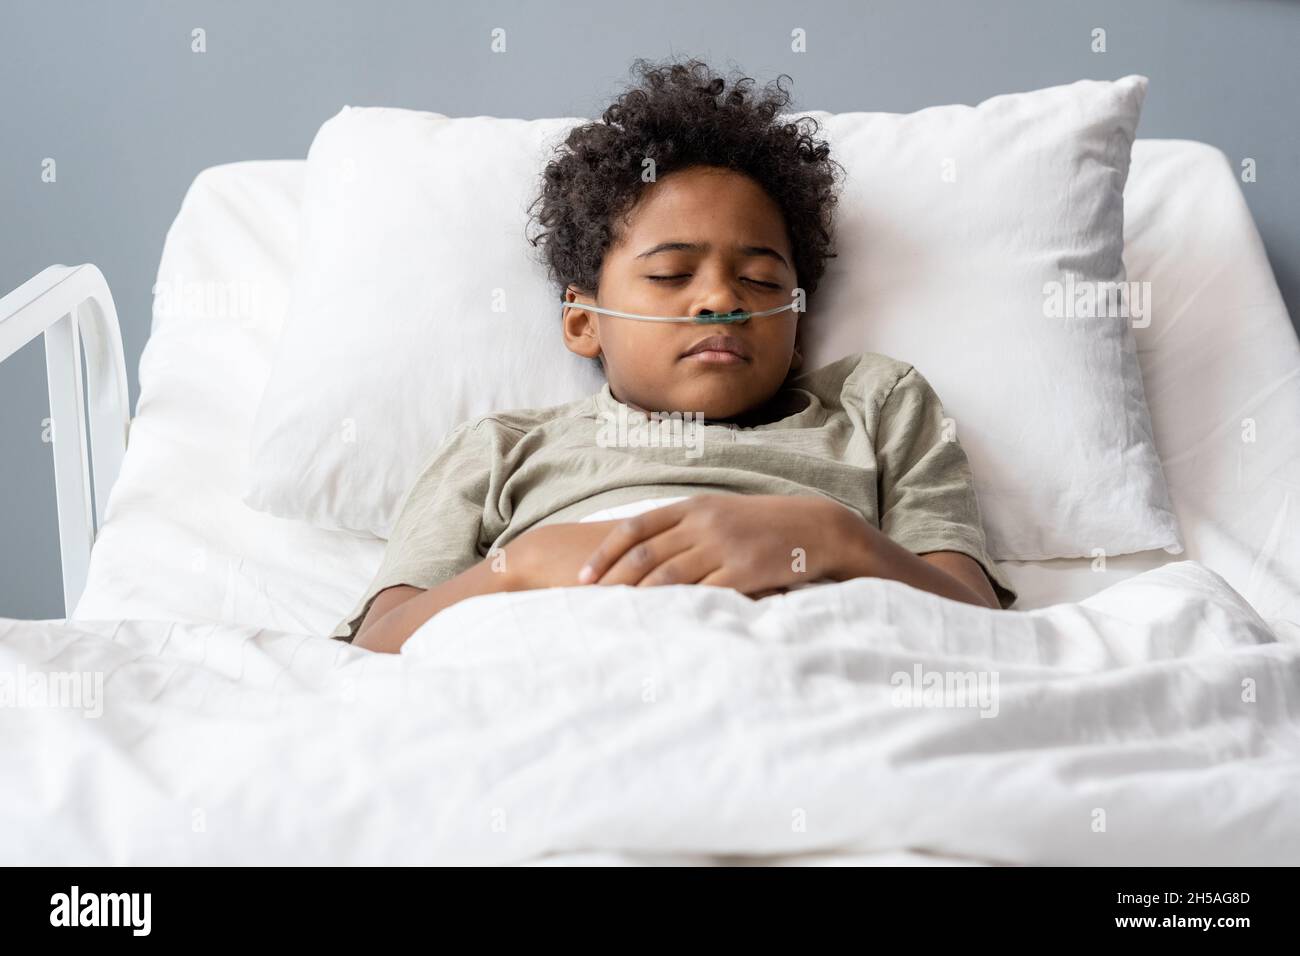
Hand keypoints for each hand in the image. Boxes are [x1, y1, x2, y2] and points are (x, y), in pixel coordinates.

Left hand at [575, 494, 860, 596]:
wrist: (814, 527)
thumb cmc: (762, 525)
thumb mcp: (720, 513)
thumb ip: (683, 527)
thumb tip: (642, 550)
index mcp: (693, 506)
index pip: (635, 529)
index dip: (604, 554)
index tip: (583, 578)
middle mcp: (703, 523)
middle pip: (645, 555)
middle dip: (612, 581)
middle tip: (590, 605)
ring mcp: (723, 546)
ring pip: (668, 576)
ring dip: (638, 599)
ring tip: (618, 619)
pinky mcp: (743, 570)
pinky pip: (702, 592)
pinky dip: (677, 609)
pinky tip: (662, 624)